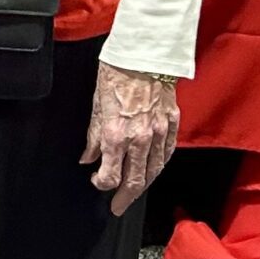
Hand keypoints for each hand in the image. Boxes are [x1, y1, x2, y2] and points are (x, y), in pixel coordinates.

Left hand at [81, 63, 179, 215]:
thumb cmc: (116, 72)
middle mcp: (139, 138)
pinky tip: (153, 170)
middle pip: (134, 181)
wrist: (143, 52)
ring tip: (134, 192)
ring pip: (153, 171)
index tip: (96, 180)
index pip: (110, 176)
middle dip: (124, 197)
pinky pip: (167, 154)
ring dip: (143, 185)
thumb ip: (93, 137)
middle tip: (117, 206)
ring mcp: (159, 132)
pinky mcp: (172, 123)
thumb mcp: (96, 105)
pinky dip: (159, 166)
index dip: (101, 183)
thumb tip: (88, 157)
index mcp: (116, 134)